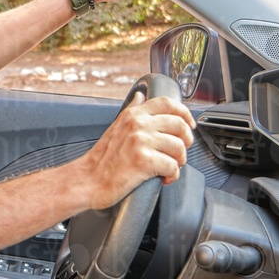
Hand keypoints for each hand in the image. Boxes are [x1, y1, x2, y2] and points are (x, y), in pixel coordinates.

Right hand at [79, 93, 194, 210]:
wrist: (89, 181)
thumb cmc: (102, 159)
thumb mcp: (115, 126)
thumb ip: (132, 110)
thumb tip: (140, 96)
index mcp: (133, 115)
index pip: (167, 103)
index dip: (184, 113)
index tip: (189, 125)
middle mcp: (138, 125)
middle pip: (179, 125)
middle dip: (186, 141)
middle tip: (179, 153)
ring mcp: (141, 142)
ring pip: (179, 147)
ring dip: (179, 161)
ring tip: (169, 167)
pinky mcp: (144, 161)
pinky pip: (173, 167)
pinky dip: (172, 176)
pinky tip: (163, 178)